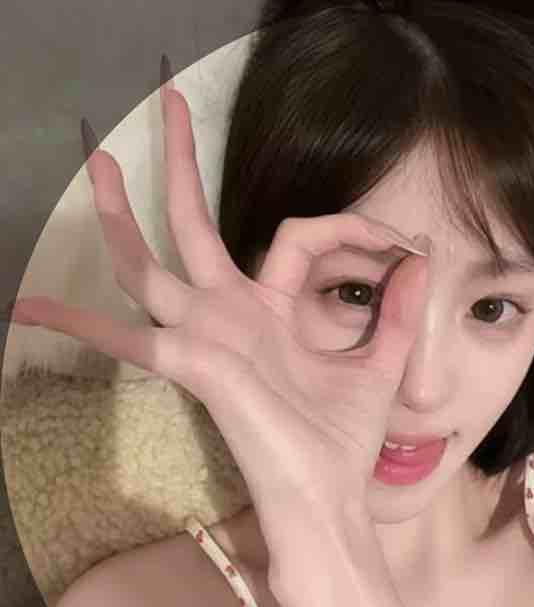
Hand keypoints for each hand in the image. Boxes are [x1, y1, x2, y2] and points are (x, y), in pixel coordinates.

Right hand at [7, 76, 430, 563]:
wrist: (325, 500)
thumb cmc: (343, 441)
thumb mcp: (379, 365)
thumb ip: (398, 313)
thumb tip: (420, 257)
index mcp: (273, 311)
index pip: (300, 236)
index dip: (354, 229)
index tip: (406, 244)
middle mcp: (232, 316)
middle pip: (195, 226)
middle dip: (180, 167)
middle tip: (170, 103)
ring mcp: (207, 338)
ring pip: (149, 264)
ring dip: (119, 215)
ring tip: (95, 160)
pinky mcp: (195, 366)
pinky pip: (131, 338)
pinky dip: (83, 327)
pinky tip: (30, 310)